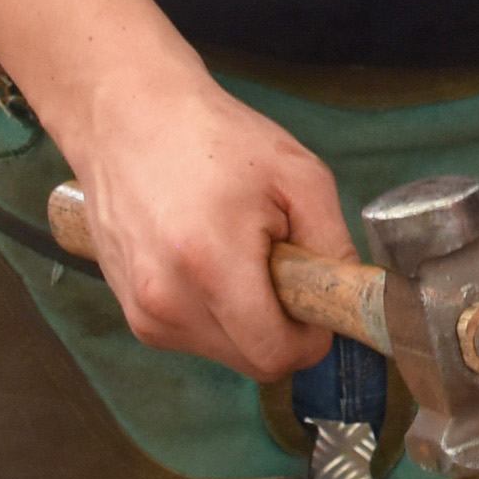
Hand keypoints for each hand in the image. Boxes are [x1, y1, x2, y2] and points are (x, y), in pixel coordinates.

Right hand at [48, 63, 349, 378]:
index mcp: (212, 266)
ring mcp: (143, 312)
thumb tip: (350, 302)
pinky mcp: (132, 313)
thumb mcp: (298, 177)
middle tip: (276, 263)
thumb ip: (333, 247)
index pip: (276, 355)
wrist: (128, 117)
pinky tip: (206, 259)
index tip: (314, 298)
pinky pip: (195, 337)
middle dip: (279, 324)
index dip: (310, 337)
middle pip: (253, 361)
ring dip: (246, 319)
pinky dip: (215, 312)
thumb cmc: (214, 139)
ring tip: (236, 253)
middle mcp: (168, 302)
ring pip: (225, 353)